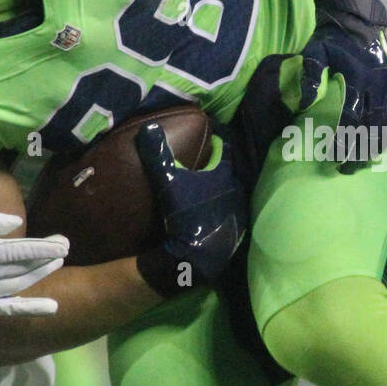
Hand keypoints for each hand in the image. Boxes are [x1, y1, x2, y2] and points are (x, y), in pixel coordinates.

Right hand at [0, 208, 67, 314]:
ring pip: (18, 286)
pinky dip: (29, 308)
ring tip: (56, 265)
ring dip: (40, 276)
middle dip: (46, 260)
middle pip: (22, 269)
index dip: (43, 248)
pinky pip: (7, 309)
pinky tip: (51, 307)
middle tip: (64, 250)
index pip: (19, 251)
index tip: (64, 244)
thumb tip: (19, 225)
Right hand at [135, 123, 247, 295]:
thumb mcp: (169, 183)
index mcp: (225, 175)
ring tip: (206, 185)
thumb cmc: (186, 215)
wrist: (197, 257)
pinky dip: (222, 207)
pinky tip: (210, 211)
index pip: (225, 149)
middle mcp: (237, 190)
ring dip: (221, 188)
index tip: (209, 137)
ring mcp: (239, 211)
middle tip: (205, 160)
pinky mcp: (237, 230)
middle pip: (230, 170)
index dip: (216, 141)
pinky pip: (230, 211)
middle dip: (219, 165)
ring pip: (231, 191)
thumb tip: (148, 129)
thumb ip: (158, 156)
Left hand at [299, 0, 386, 164]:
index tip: (335, 157)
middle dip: (359, 151)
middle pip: (372, 128)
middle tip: (346, 168)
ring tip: (363, 162)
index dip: (344, 140)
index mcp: (357, 79)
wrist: (357, 22)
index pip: (352, 118)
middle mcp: (378, 86)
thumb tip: (301, 103)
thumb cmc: (332, 41)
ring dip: (376, 146)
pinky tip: (382, 145)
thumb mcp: (315, 52)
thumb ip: (308, 75)